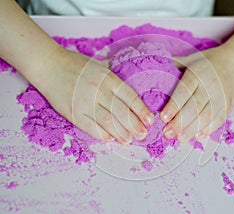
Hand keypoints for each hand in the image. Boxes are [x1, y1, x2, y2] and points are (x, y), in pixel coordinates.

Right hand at [32, 48, 153, 143]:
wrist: (48, 65)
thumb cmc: (75, 65)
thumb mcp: (99, 65)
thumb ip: (113, 76)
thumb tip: (128, 85)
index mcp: (108, 78)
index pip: (130, 97)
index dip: (142, 111)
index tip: (150, 121)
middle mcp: (99, 90)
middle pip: (122, 112)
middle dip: (135, 125)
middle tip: (143, 135)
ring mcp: (86, 101)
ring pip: (108, 121)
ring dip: (121, 133)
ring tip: (130, 141)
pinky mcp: (73, 112)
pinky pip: (90, 126)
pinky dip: (101, 134)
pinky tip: (111, 139)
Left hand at [160, 45, 233, 142]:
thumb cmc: (209, 61)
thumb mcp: (192, 58)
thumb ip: (175, 64)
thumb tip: (153, 69)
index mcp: (198, 72)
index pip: (185, 90)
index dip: (174, 105)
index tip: (163, 118)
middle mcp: (210, 84)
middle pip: (195, 106)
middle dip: (180, 122)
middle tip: (167, 133)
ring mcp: (221, 96)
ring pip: (207, 116)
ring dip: (192, 129)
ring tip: (179, 139)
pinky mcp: (228, 105)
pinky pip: (219, 119)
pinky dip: (208, 129)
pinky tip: (197, 136)